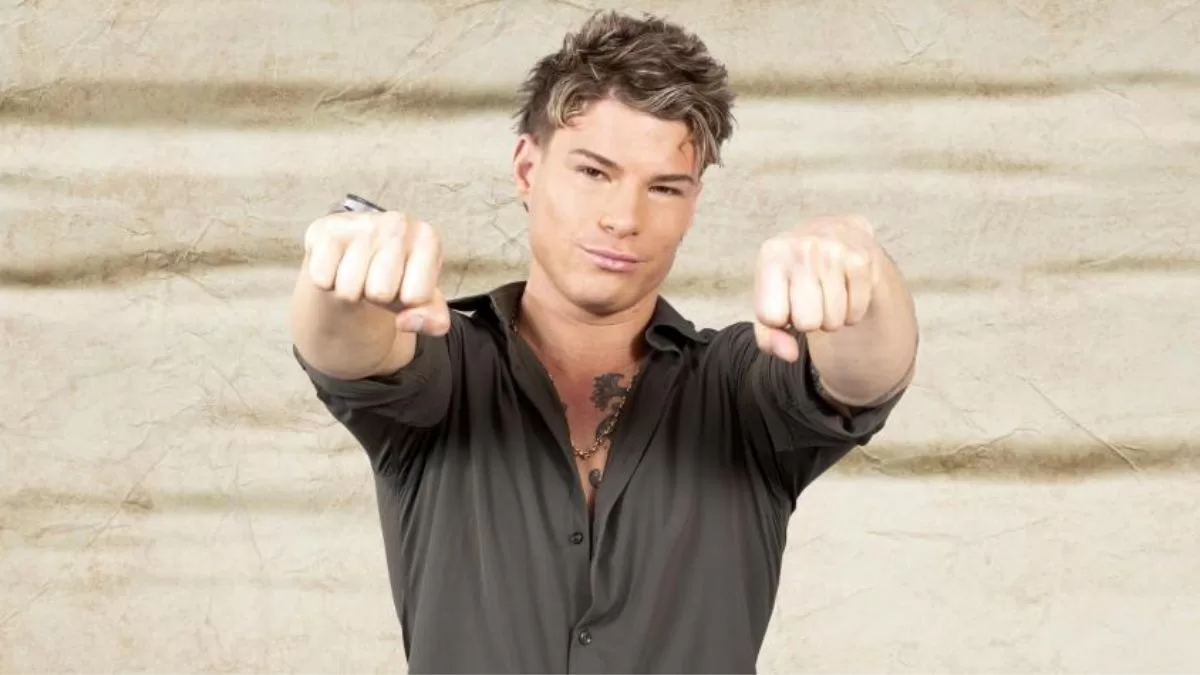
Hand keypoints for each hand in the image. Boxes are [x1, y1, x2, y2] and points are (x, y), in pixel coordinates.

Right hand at [303, 211, 450, 335]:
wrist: (359, 253)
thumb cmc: (398, 277)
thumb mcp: (424, 301)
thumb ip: (433, 320)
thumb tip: (406, 323)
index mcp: (428, 239)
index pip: (415, 298)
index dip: (407, 301)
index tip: (404, 284)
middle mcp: (398, 224)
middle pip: (379, 293)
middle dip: (377, 296)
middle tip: (377, 278)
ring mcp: (362, 223)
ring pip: (349, 290)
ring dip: (351, 291)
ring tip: (359, 272)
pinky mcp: (326, 229)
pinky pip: (323, 280)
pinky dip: (328, 283)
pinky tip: (338, 265)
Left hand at [753, 215, 882, 361]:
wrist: (833, 233)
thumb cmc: (793, 276)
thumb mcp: (770, 299)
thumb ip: (768, 336)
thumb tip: (789, 355)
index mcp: (772, 254)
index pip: (772, 317)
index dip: (781, 319)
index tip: (785, 301)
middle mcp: (803, 247)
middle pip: (807, 323)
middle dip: (809, 321)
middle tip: (810, 299)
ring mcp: (835, 251)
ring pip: (833, 322)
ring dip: (831, 318)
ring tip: (827, 294)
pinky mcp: (862, 260)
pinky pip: (856, 314)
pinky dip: (851, 312)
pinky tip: (846, 290)